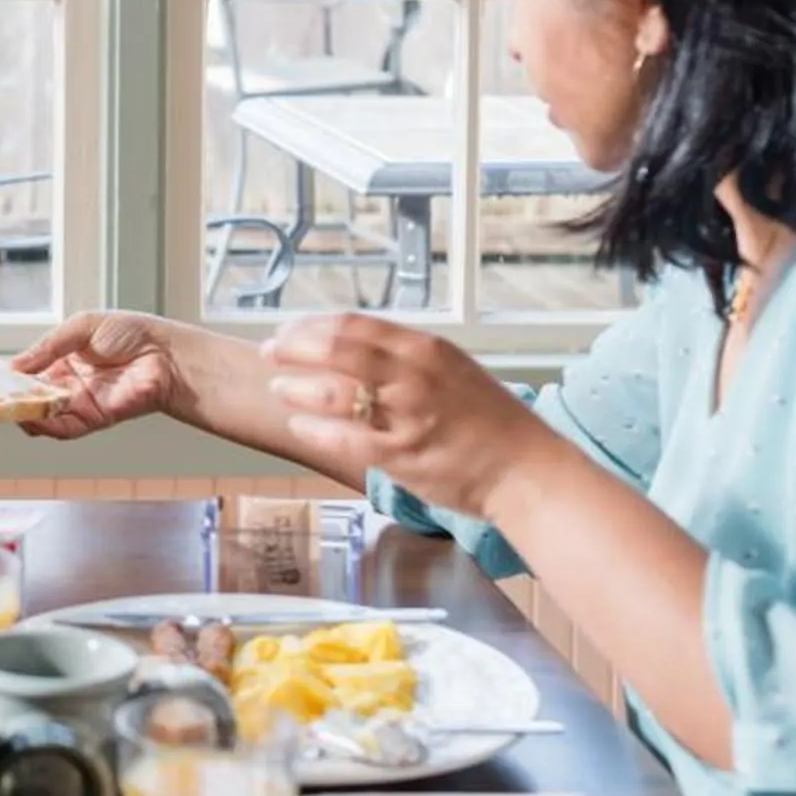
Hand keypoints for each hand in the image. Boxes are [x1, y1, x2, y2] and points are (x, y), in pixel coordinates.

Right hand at [12, 311, 187, 439]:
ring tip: (8, 408)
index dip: (8, 376)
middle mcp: (68, 383)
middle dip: (11, 397)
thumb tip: (15, 365)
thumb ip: (49, 346)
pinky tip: (32, 419)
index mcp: (62, 358)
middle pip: (31, 395)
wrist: (166, 355)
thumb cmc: (131, 333)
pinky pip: (64, 428)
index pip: (28, 371)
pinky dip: (46, 426)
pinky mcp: (93, 419)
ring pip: (43, 415)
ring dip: (25, 413)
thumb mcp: (82, 327)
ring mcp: (79, 402)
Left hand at [262, 315, 550, 517]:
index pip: (353, 325)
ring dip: (298, 388)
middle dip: (293, 349)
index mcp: (426, 349)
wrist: (525, 470)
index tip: (289, 330)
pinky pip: (343, 438)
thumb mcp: (452, 371)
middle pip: (335, 350)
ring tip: (279, 388)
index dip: (311, 326)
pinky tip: (298, 426)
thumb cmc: (490, 422)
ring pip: (334, 393)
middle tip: (269, 353)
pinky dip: (314, 429)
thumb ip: (407, 358)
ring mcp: (406, 416)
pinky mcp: (401, 457)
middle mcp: (414, 376)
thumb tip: (356, 348)